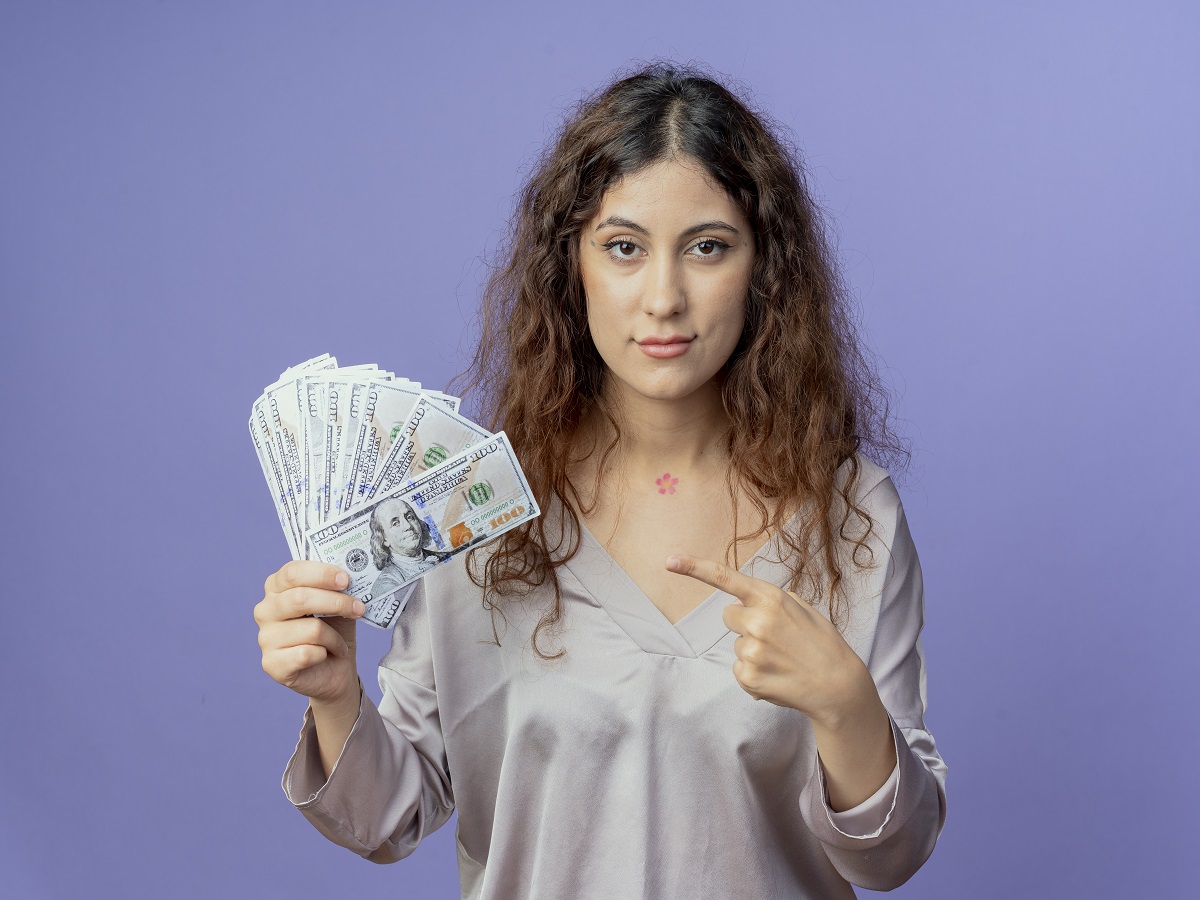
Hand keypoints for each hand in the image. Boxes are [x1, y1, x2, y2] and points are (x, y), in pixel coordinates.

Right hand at [254, 560, 364, 707]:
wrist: (335, 670)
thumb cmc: (333, 630)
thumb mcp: (338, 603)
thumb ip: (336, 586)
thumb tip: (348, 574)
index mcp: (277, 588)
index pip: (292, 572)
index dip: (321, 574)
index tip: (346, 580)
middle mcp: (265, 610)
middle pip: (300, 598)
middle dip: (336, 602)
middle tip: (358, 608)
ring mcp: (265, 638)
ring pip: (311, 629)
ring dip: (335, 637)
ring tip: (339, 642)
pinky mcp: (271, 664)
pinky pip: (306, 653)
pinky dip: (325, 654)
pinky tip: (325, 655)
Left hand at [666, 553, 896, 809]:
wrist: (837, 686)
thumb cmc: (821, 643)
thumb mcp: (803, 609)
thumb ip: (773, 600)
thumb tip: (747, 600)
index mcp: (772, 598)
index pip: (727, 578)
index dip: (695, 568)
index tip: (670, 561)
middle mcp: (758, 621)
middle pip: (728, 615)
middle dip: (745, 624)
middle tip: (775, 638)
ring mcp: (751, 651)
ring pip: (735, 645)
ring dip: (753, 652)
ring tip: (782, 660)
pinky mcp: (748, 677)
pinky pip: (738, 669)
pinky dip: (754, 674)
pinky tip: (777, 676)